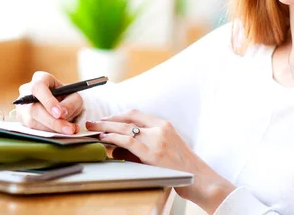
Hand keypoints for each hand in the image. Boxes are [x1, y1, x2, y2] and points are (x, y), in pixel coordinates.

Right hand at [15, 71, 83, 134]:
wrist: (61, 106)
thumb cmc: (67, 98)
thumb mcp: (75, 98)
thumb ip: (70, 104)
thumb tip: (62, 114)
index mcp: (40, 78)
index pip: (38, 87)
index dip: (48, 101)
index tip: (59, 113)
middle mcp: (27, 90)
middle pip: (34, 108)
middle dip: (52, 121)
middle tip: (68, 129)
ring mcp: (22, 106)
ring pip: (32, 121)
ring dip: (52, 129)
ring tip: (70, 130)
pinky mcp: (21, 119)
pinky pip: (32, 129)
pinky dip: (48, 132)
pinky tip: (61, 131)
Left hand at [85, 109, 234, 212]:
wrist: (201, 180)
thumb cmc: (183, 169)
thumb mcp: (165, 151)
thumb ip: (144, 146)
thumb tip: (118, 149)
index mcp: (165, 125)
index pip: (136, 114)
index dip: (117, 116)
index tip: (105, 119)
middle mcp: (160, 129)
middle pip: (128, 119)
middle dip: (107, 120)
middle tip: (92, 122)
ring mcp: (157, 140)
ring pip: (125, 129)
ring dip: (106, 128)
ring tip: (93, 129)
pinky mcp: (153, 154)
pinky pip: (128, 142)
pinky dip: (114, 139)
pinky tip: (104, 140)